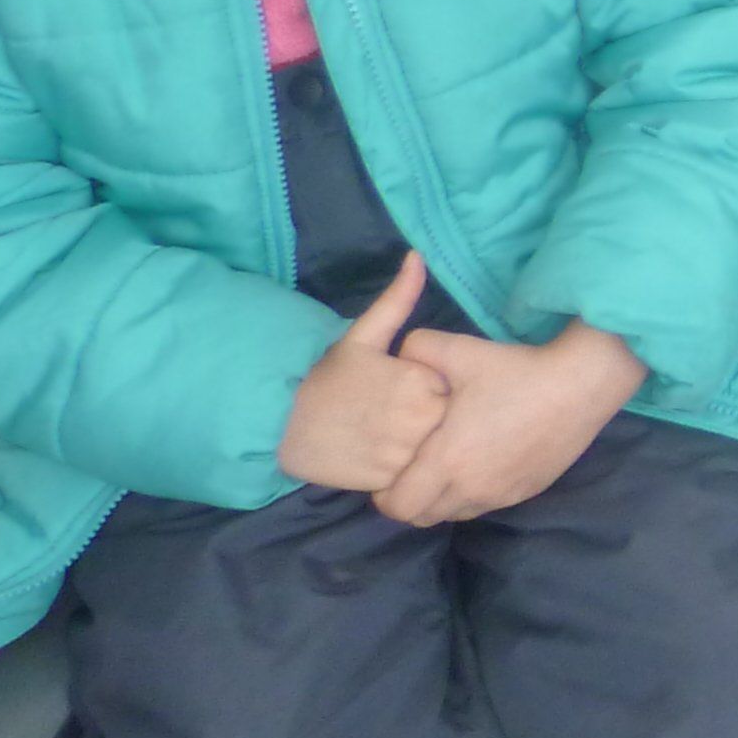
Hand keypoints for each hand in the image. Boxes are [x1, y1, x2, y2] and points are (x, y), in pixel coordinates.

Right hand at [277, 256, 450, 495]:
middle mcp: (419, 417)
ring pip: (435, 449)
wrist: (283, 425)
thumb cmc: (328, 379)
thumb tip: (417, 256)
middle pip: (450, 419)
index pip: (453, 385)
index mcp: (419, 378)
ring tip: (390, 435)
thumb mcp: (362, 336)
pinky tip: (384, 455)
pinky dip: (409, 470)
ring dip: (421, 445)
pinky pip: (418, 477)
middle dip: (431, 417)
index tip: (407, 389)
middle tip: (395, 415)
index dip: (432, 388)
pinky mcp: (390, 480)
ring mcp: (405, 452)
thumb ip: (397, 300)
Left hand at [377, 321, 646, 525]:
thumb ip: (415, 349)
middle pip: (422, 518)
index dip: (384, 494)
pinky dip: (472, 493)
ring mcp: (501, 493)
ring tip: (446, 466)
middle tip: (412, 470)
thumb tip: (399, 355)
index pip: (397, 506)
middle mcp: (471, 487)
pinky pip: (485, 505)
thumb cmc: (516, 370)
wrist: (582, 383)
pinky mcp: (526, 491)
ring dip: (442, 499)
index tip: (390, 470)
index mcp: (447, 460)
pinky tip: (481, 461)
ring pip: (454, 515)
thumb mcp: (458, 350)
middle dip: (409, 500)